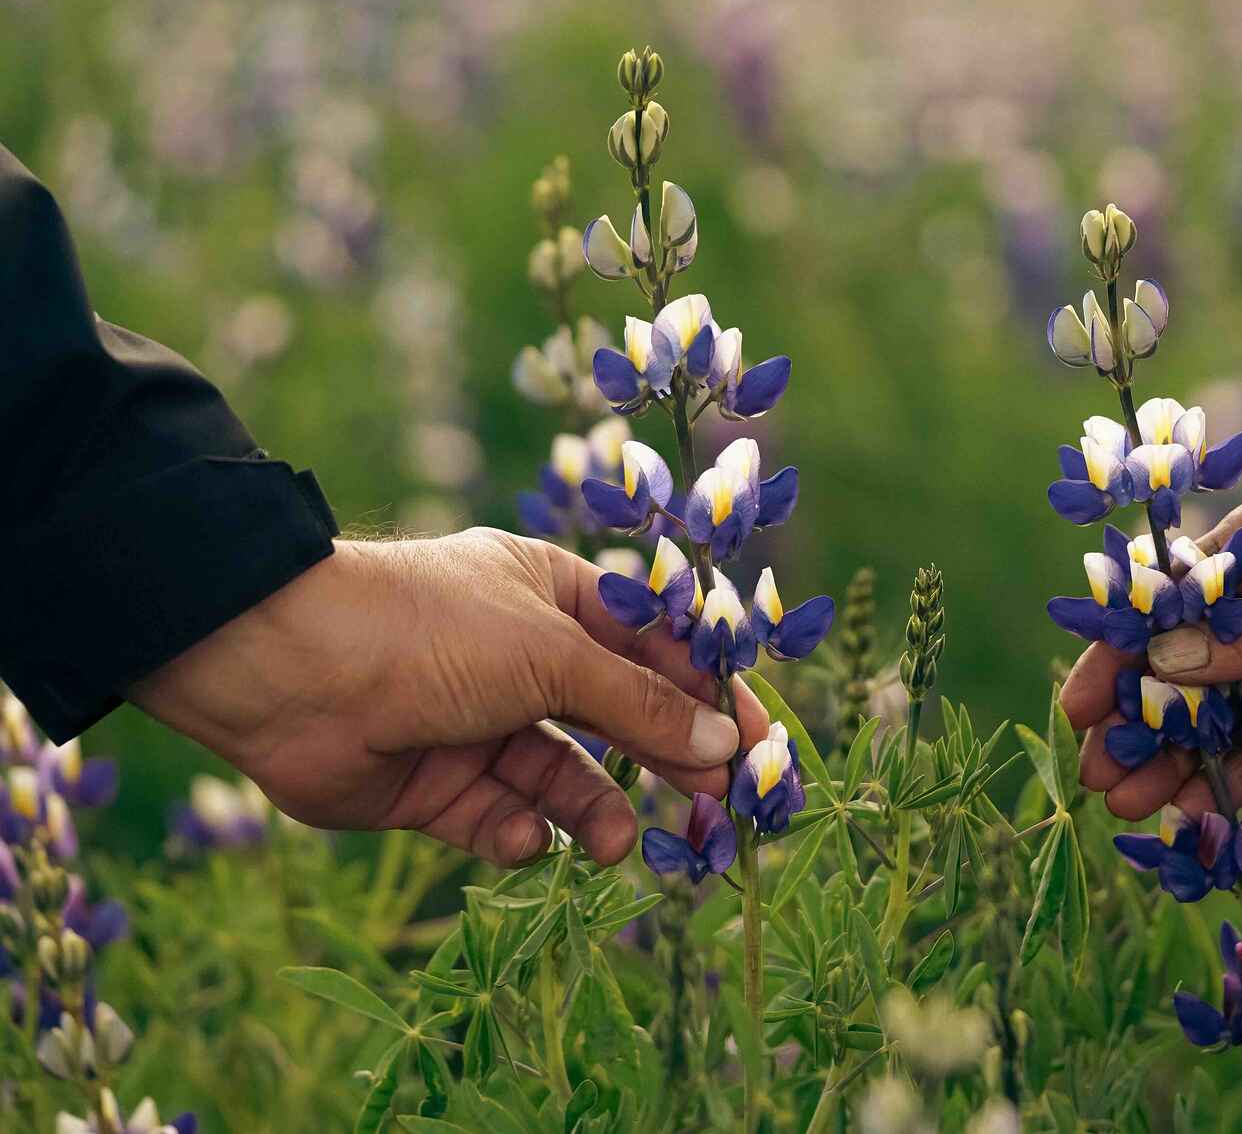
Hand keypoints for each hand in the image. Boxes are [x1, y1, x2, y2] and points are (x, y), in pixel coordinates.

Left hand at [131, 529, 768, 866]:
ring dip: (591, 811)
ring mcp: (477, 723)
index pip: (651, 648)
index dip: (706, 694)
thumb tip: (723, 747)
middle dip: (661, 762)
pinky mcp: (436, 786)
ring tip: (614, 843)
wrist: (286, 670)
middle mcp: (519, 658)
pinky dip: (513, 831)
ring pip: (561, 777)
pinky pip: (498, 817)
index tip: (757, 745)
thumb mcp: (552, 656)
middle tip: (717, 812)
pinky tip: (515, 834)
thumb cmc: (431, 628)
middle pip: (614, 718)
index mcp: (553, 597)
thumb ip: (638, 706)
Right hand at [1061, 476, 1241, 820]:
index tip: (1079, 704)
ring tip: (1129, 805)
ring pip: (1221, 716)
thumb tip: (1164, 667)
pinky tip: (1196, 812)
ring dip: (1177, 758)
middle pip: (1184, 668)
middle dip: (1139, 719)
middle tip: (1096, 773)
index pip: (1166, 603)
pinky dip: (1235, 778)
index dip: (1118, 653)